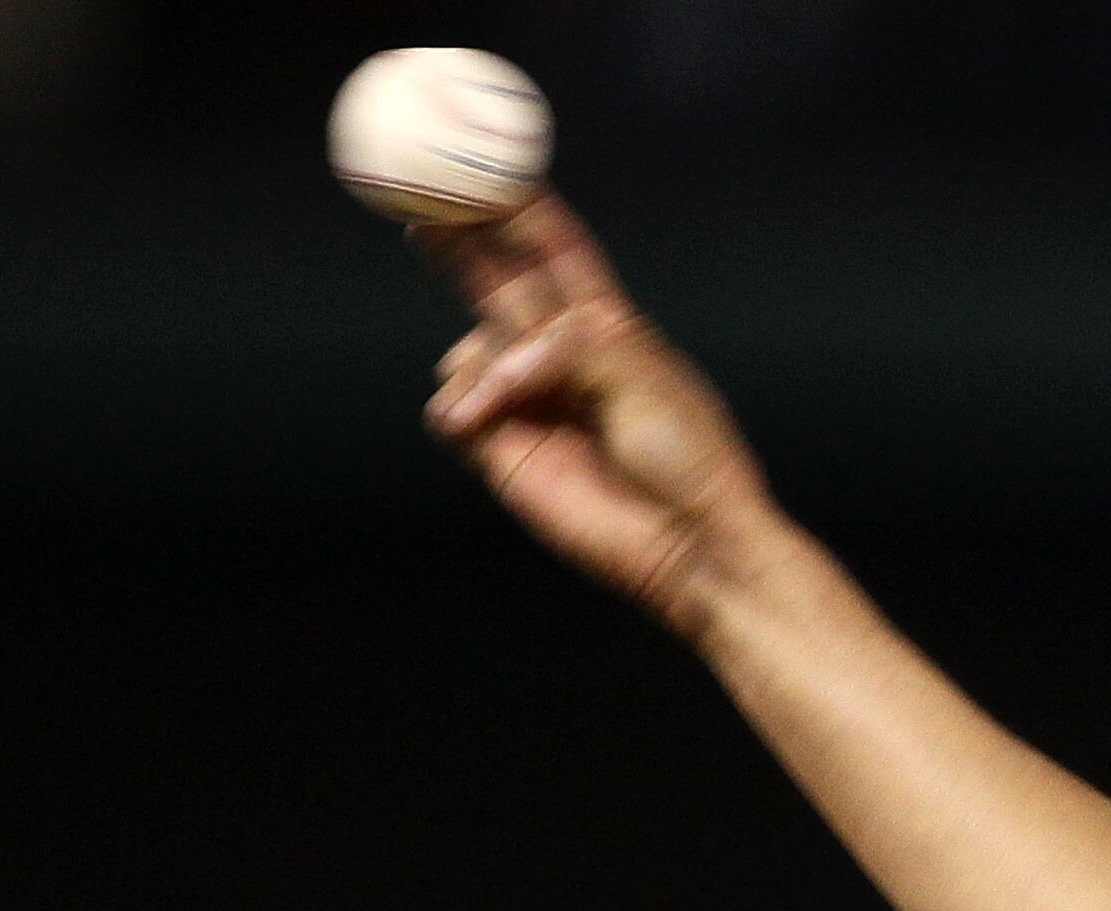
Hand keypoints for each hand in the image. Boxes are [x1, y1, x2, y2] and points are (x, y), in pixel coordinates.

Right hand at [418, 195, 776, 630]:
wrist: (689, 546)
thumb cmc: (686, 458)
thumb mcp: (639, 376)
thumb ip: (568, 346)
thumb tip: (502, 357)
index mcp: (609, 327)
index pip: (558, 253)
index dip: (525, 209)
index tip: (493, 164)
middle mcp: (563, 358)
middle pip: (500, 281)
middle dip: (464, 239)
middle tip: (421, 197)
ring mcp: (530, 402)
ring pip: (472, 348)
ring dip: (480, 362)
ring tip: (504, 399)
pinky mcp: (503, 450)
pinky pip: (454, 407)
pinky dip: (460, 404)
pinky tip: (475, 420)